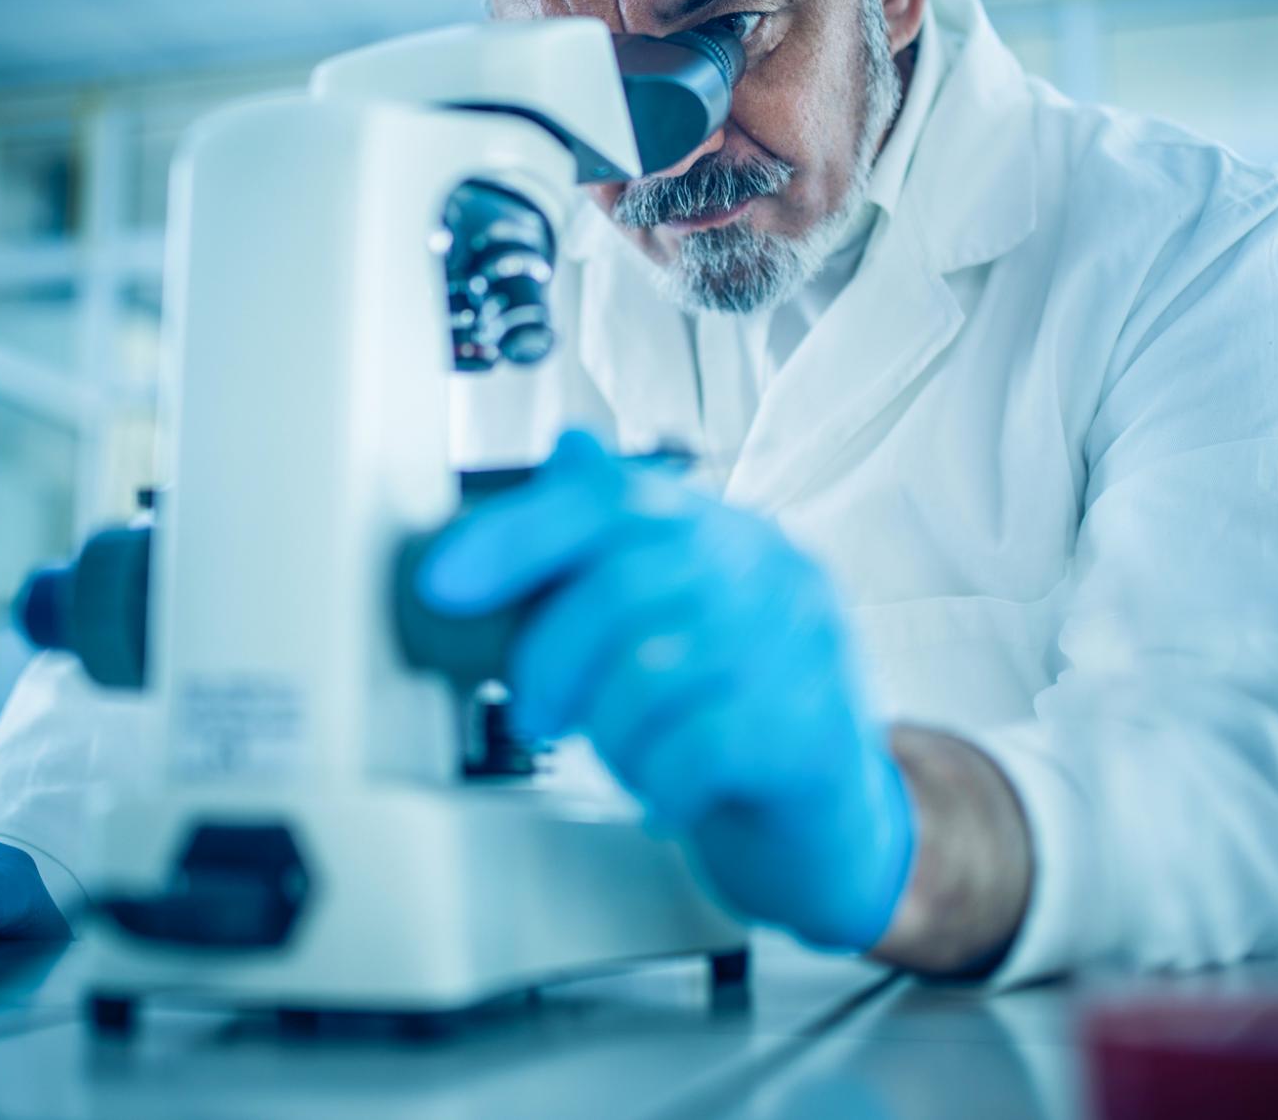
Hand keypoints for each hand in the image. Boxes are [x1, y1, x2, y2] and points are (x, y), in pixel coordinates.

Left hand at [420, 430, 914, 949]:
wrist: (833, 825)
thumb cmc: (735, 716)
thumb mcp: (677, 623)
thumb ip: (619, 550)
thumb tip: (564, 452)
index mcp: (730, 534)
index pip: (617, 497)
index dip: (519, 532)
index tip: (444, 581)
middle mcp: (774, 573)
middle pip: (625, 582)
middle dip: (550, 657)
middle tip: (533, 712)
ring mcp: (803, 649)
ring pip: (653, 670)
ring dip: (609, 731)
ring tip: (622, 756)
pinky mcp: (812, 732)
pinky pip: (694, 748)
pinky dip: (656, 780)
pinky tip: (666, 793)